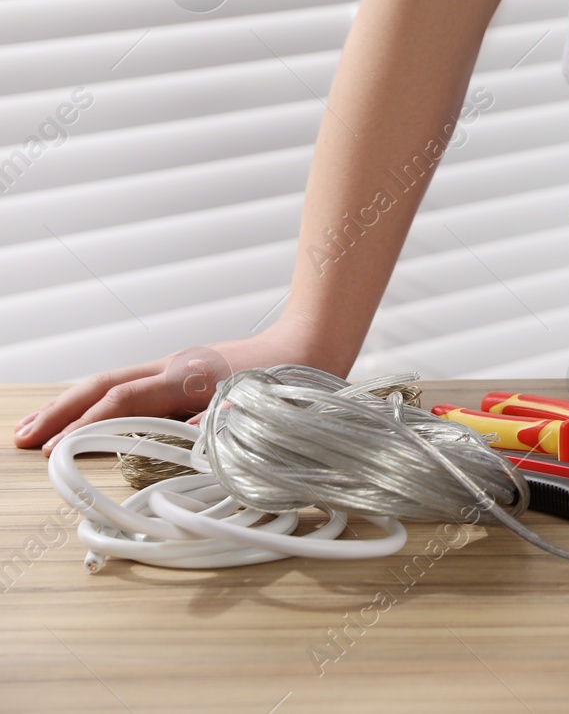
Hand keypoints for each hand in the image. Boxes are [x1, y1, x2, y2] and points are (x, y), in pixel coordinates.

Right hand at [12, 320, 334, 455]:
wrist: (313, 342)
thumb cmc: (292, 381)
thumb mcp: (263, 408)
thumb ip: (225, 425)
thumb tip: (189, 438)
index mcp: (189, 377)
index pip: (126, 400)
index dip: (89, 426)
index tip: (56, 451)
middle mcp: (174, 368)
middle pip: (104, 386)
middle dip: (61, 412)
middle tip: (22, 439)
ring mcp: (175, 367)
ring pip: (111, 383)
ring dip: (70, 405)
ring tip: (33, 428)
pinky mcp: (181, 372)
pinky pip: (127, 385)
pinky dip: (97, 401)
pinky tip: (83, 416)